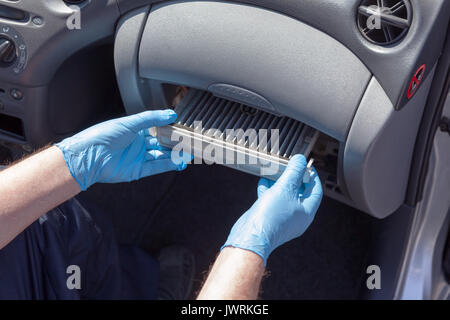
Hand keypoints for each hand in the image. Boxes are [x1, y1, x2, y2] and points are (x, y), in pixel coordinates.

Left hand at [55, 110, 187, 190]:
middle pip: (162, 144)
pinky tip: (179, 162)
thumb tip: (171, 114)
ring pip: (161, 156)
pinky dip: (168, 165)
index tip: (184, 129)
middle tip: (190, 143)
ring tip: (189, 154)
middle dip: (176, 144)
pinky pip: (156, 167)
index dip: (171, 130)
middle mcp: (138, 145)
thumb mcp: (130, 122)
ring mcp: (138, 158)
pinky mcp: (137, 171)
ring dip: (175, 156)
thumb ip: (151, 118)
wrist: (89, 155)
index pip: (158, 129)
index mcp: (135, 131)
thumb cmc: (104, 135)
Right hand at [222, 154, 322, 264]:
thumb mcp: (285, 188)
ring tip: (276, 171)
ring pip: (285, 197)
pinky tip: (264, 182)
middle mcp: (297, 217)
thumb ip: (294, 172)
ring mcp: (283, 219)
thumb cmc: (271, 217)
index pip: (316, 191)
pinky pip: (273, 202)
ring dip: (281, 183)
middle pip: (300, 193)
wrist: (251, 235)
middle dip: (294, 178)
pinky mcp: (271, 219)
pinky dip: (270, 191)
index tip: (307, 166)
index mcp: (307, 212)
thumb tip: (300, 160)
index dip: (312, 176)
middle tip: (290, 166)